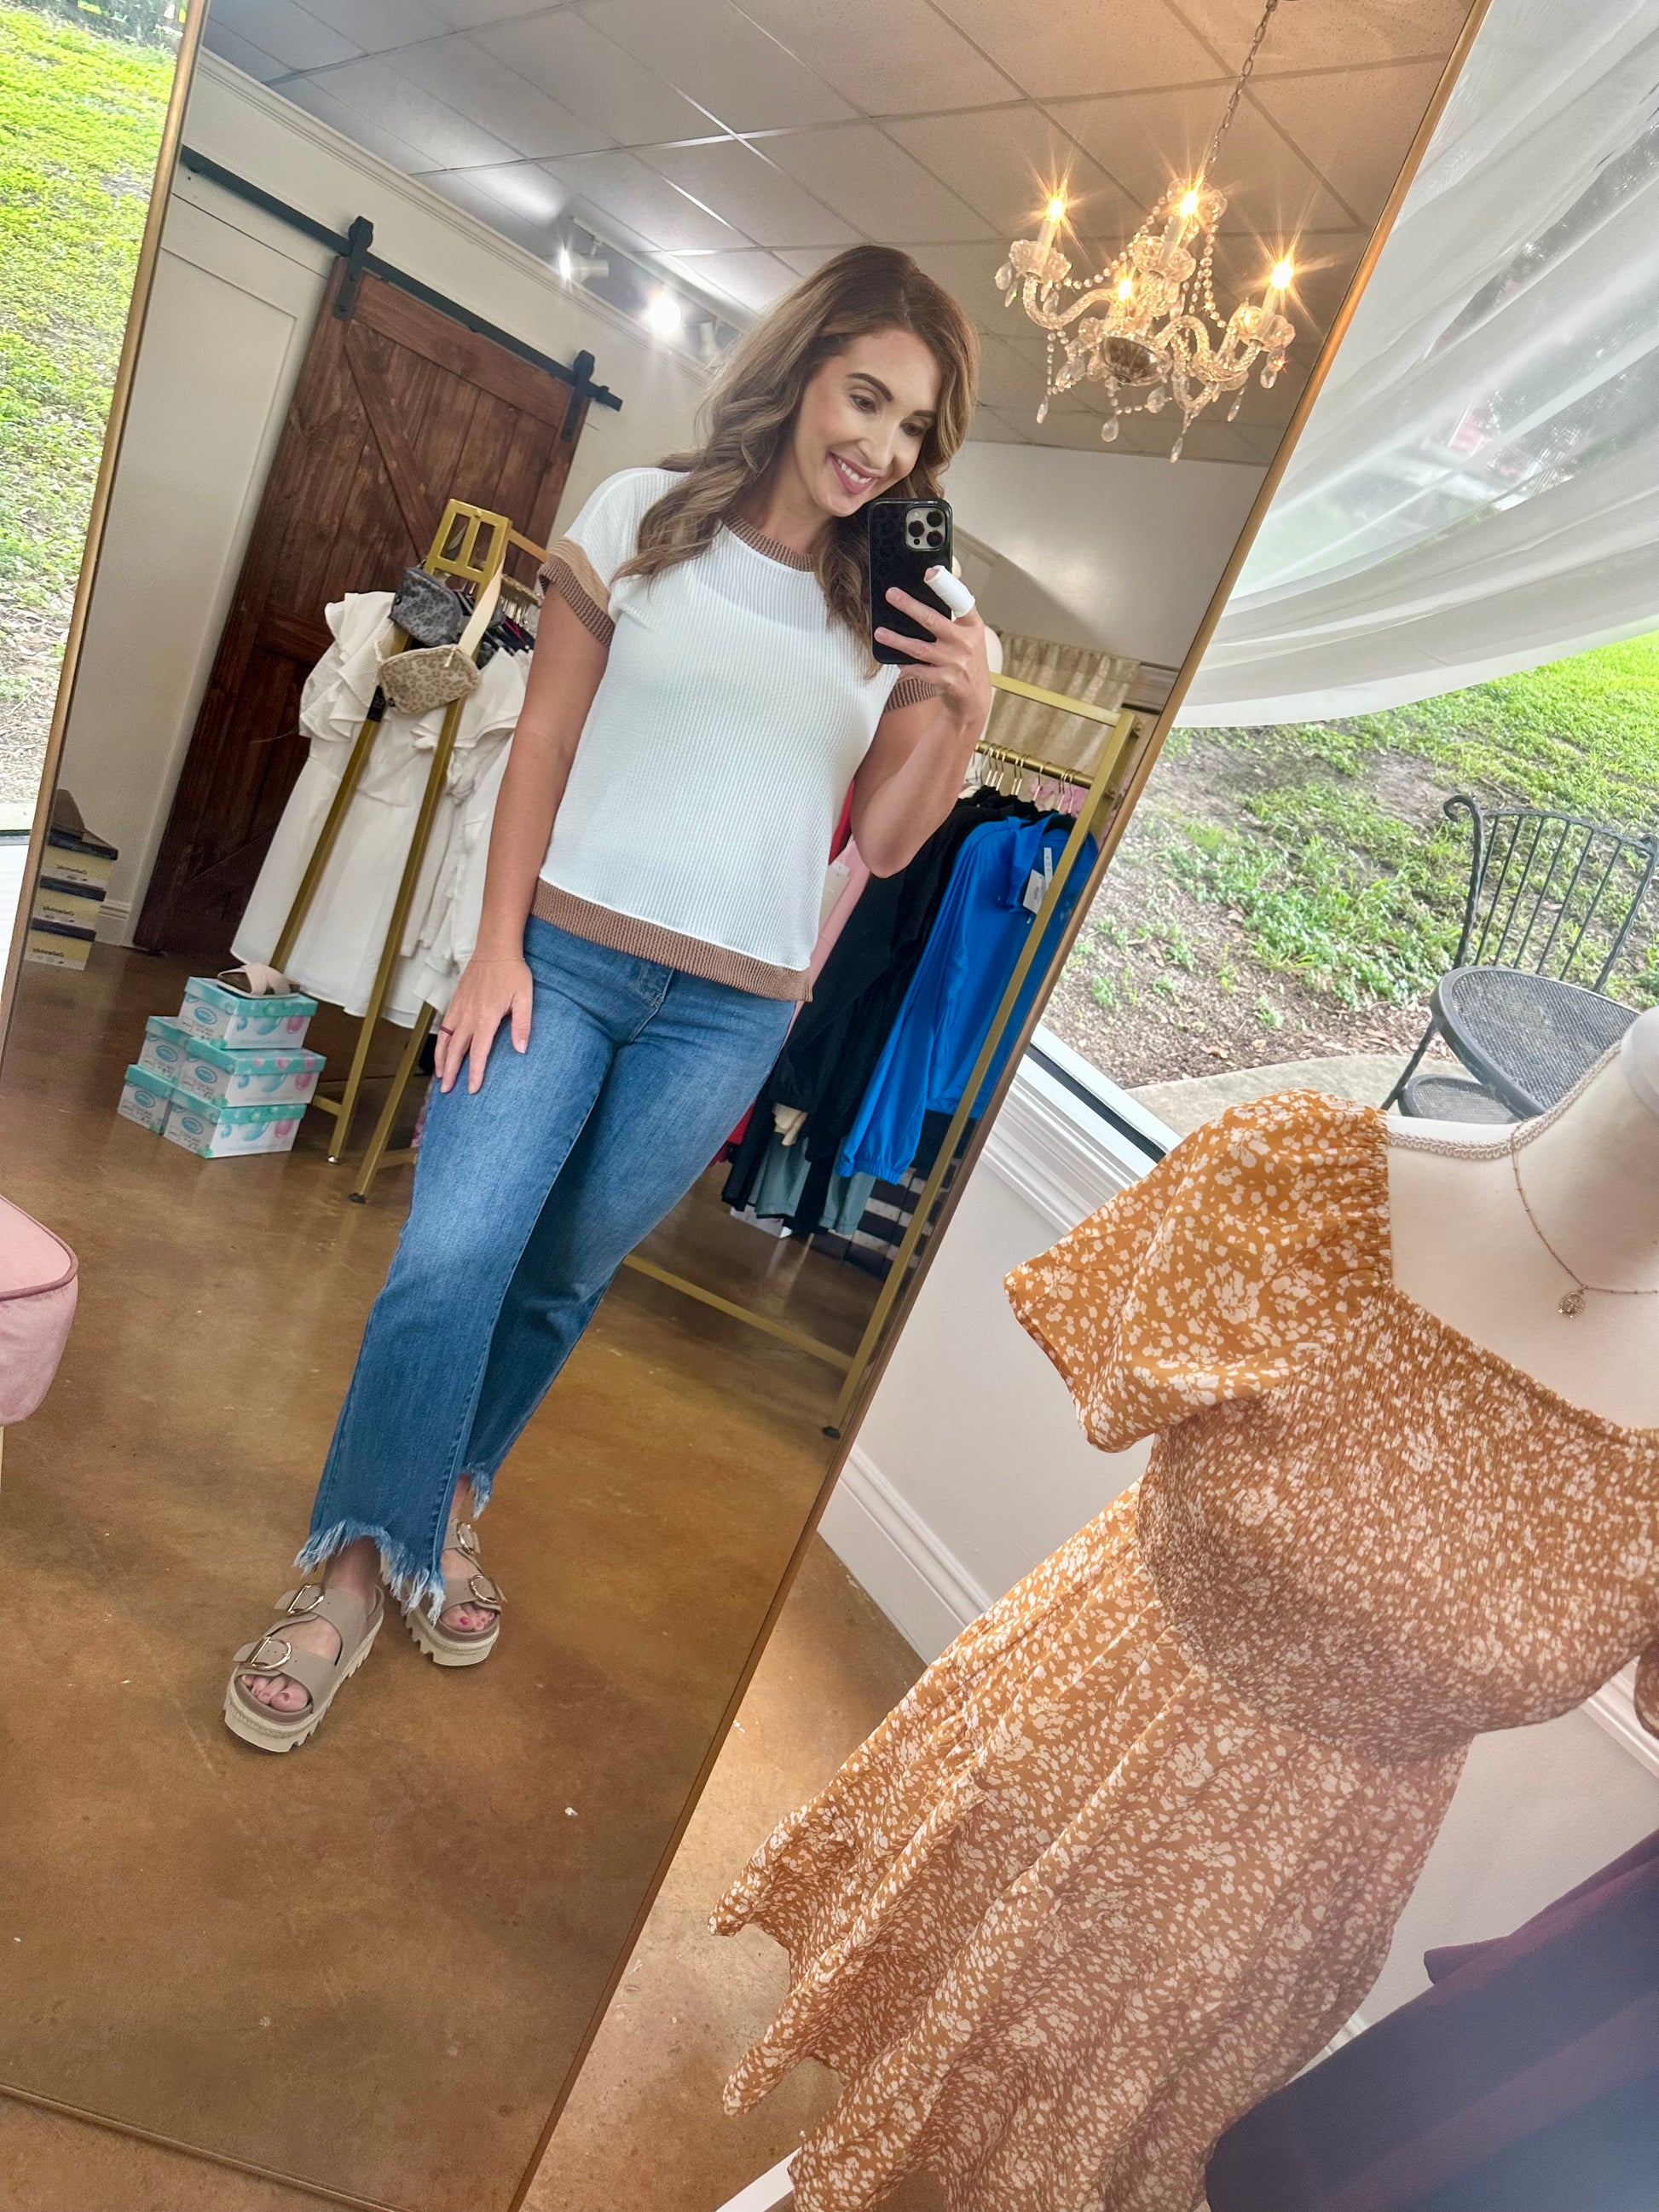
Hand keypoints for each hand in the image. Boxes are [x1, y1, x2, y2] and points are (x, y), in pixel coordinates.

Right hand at [434, 953, 532, 1093]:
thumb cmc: (513, 973)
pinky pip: (444, 1026)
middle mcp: (468, 1016)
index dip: (474, 1073)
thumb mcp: (525, 999)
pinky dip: (441, 1041)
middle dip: (450, 1072)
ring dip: (441, 1059)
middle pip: (456, 1051)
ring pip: (445, 1039)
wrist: (495, 949)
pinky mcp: (455, 1001)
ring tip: (439, 1076)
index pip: (477, 1053)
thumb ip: (522, 1025)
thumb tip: (521, 1049)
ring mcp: (459, 1008)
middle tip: (446, 1090)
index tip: (471, 1089)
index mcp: (485, 1018)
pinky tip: (442, 1049)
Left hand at [875, 584, 992, 730]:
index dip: (946, 585)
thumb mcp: (969, 637)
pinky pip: (918, 670)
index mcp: (972, 627)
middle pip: (933, 620)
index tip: (930, 572)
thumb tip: (923, 598)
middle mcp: (965, 643)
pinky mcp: (946, 680)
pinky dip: (904, 665)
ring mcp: (955, 662)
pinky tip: (893, 659)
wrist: (975, 698)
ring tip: (880, 633)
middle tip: (892, 595)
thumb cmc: (967, 662)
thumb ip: (954, 620)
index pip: (961, 600)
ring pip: (919, 648)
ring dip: (897, 639)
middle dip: (910, 606)